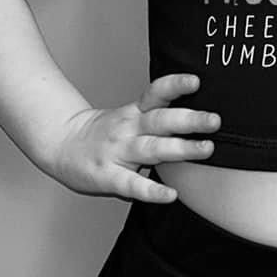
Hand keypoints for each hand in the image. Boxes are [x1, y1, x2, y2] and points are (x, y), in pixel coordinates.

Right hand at [44, 74, 217, 202]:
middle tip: (215, 120)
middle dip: (190, 120)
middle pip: (161, 120)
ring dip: (180, 148)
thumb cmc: (103, 133)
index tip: (196, 82)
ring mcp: (118, 152)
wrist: (61, 144)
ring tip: (206, 149)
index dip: (175, 85)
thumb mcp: (130, 116)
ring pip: (152, 148)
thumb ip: (159, 117)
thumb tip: (200, 118)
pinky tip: (170, 194)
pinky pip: (133, 184)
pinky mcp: (108, 177)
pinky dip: (152, 190)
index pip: (156, 93)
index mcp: (134, 112)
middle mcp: (128, 128)